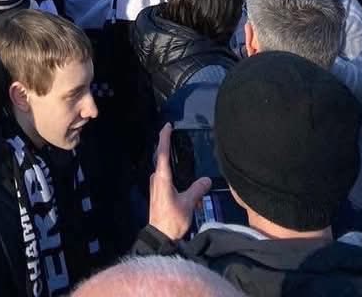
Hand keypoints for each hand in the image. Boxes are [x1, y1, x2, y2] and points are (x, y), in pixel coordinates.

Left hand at [148, 124, 211, 241]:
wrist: (160, 236)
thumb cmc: (172, 219)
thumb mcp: (188, 203)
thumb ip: (197, 189)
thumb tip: (207, 179)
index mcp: (162, 177)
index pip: (163, 152)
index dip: (165, 138)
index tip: (167, 126)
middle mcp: (156, 178)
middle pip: (161, 158)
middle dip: (166, 146)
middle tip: (172, 134)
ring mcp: (155, 186)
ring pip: (163, 169)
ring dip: (170, 162)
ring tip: (179, 155)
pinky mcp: (157, 193)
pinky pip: (164, 178)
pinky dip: (172, 174)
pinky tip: (180, 178)